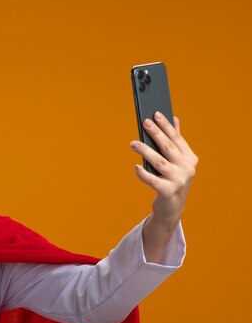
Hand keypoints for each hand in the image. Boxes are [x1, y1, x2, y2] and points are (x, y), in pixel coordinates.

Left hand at [130, 112, 197, 261]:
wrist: (172, 208)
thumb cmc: (172, 180)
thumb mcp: (177, 162)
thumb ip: (176, 142)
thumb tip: (175, 119)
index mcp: (190, 158)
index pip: (176, 139)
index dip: (166, 126)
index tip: (155, 114)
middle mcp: (187, 168)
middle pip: (168, 148)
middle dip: (156, 133)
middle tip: (145, 122)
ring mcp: (179, 180)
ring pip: (159, 162)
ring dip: (145, 151)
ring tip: (133, 143)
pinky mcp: (168, 192)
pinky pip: (153, 181)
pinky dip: (143, 174)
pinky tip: (135, 167)